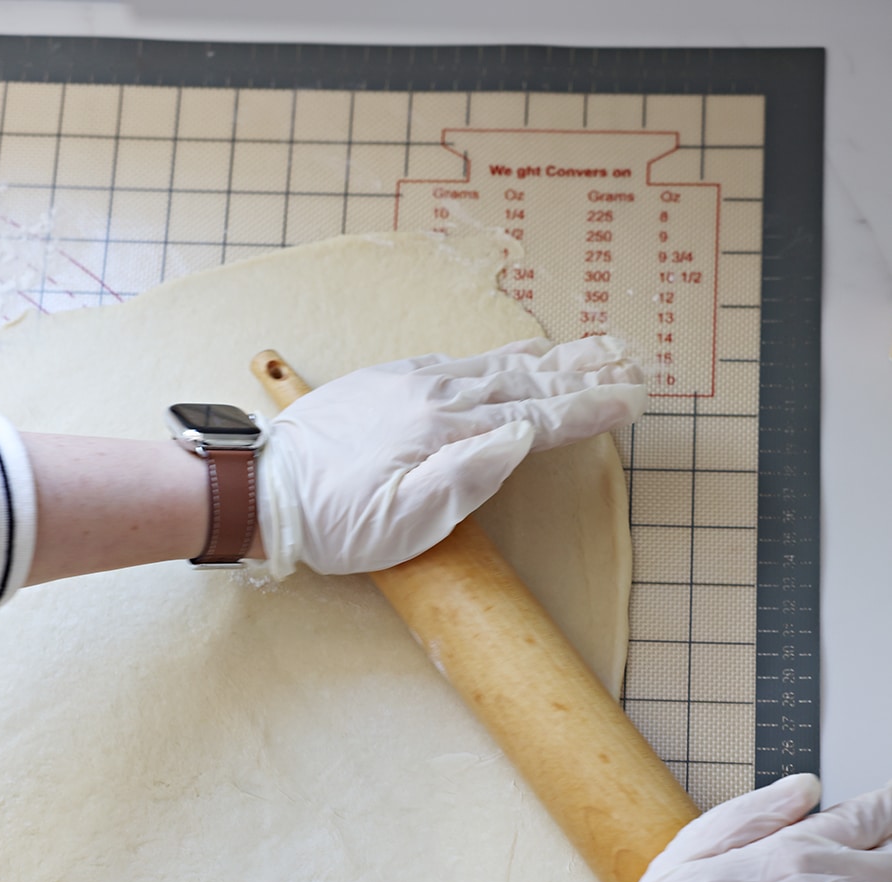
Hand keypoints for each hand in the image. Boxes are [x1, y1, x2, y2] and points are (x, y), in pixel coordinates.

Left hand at [253, 336, 645, 576]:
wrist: (262, 490)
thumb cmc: (335, 522)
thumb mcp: (405, 522)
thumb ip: (467, 478)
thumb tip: (521, 437)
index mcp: (445, 431)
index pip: (536, 415)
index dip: (588, 408)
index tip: (632, 398)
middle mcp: (434, 395)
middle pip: (525, 379)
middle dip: (584, 371)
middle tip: (630, 359)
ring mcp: (410, 381)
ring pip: (496, 364)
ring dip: (550, 357)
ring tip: (591, 347)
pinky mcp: (387, 380)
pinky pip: (461, 359)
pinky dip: (501, 356)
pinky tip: (516, 354)